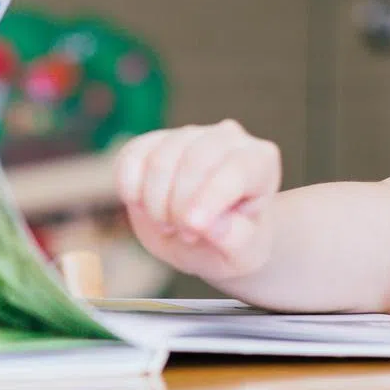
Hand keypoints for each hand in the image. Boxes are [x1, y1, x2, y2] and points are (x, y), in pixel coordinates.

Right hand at [115, 120, 279, 284]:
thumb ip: (235, 240)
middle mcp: (227, 138)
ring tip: (168, 225)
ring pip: (161, 157)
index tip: (192, 228)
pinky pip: (133, 154)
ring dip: (155, 202)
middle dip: (180, 206)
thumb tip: (212, 224)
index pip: (236, 169)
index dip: (212, 197)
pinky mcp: (154, 140)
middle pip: (195, 159)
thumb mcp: (244, 255)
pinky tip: (141, 205)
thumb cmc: (233, 241)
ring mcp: (189, 134)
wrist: (210, 237)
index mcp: (260, 161)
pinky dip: (130, 186)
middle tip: (184, 234)